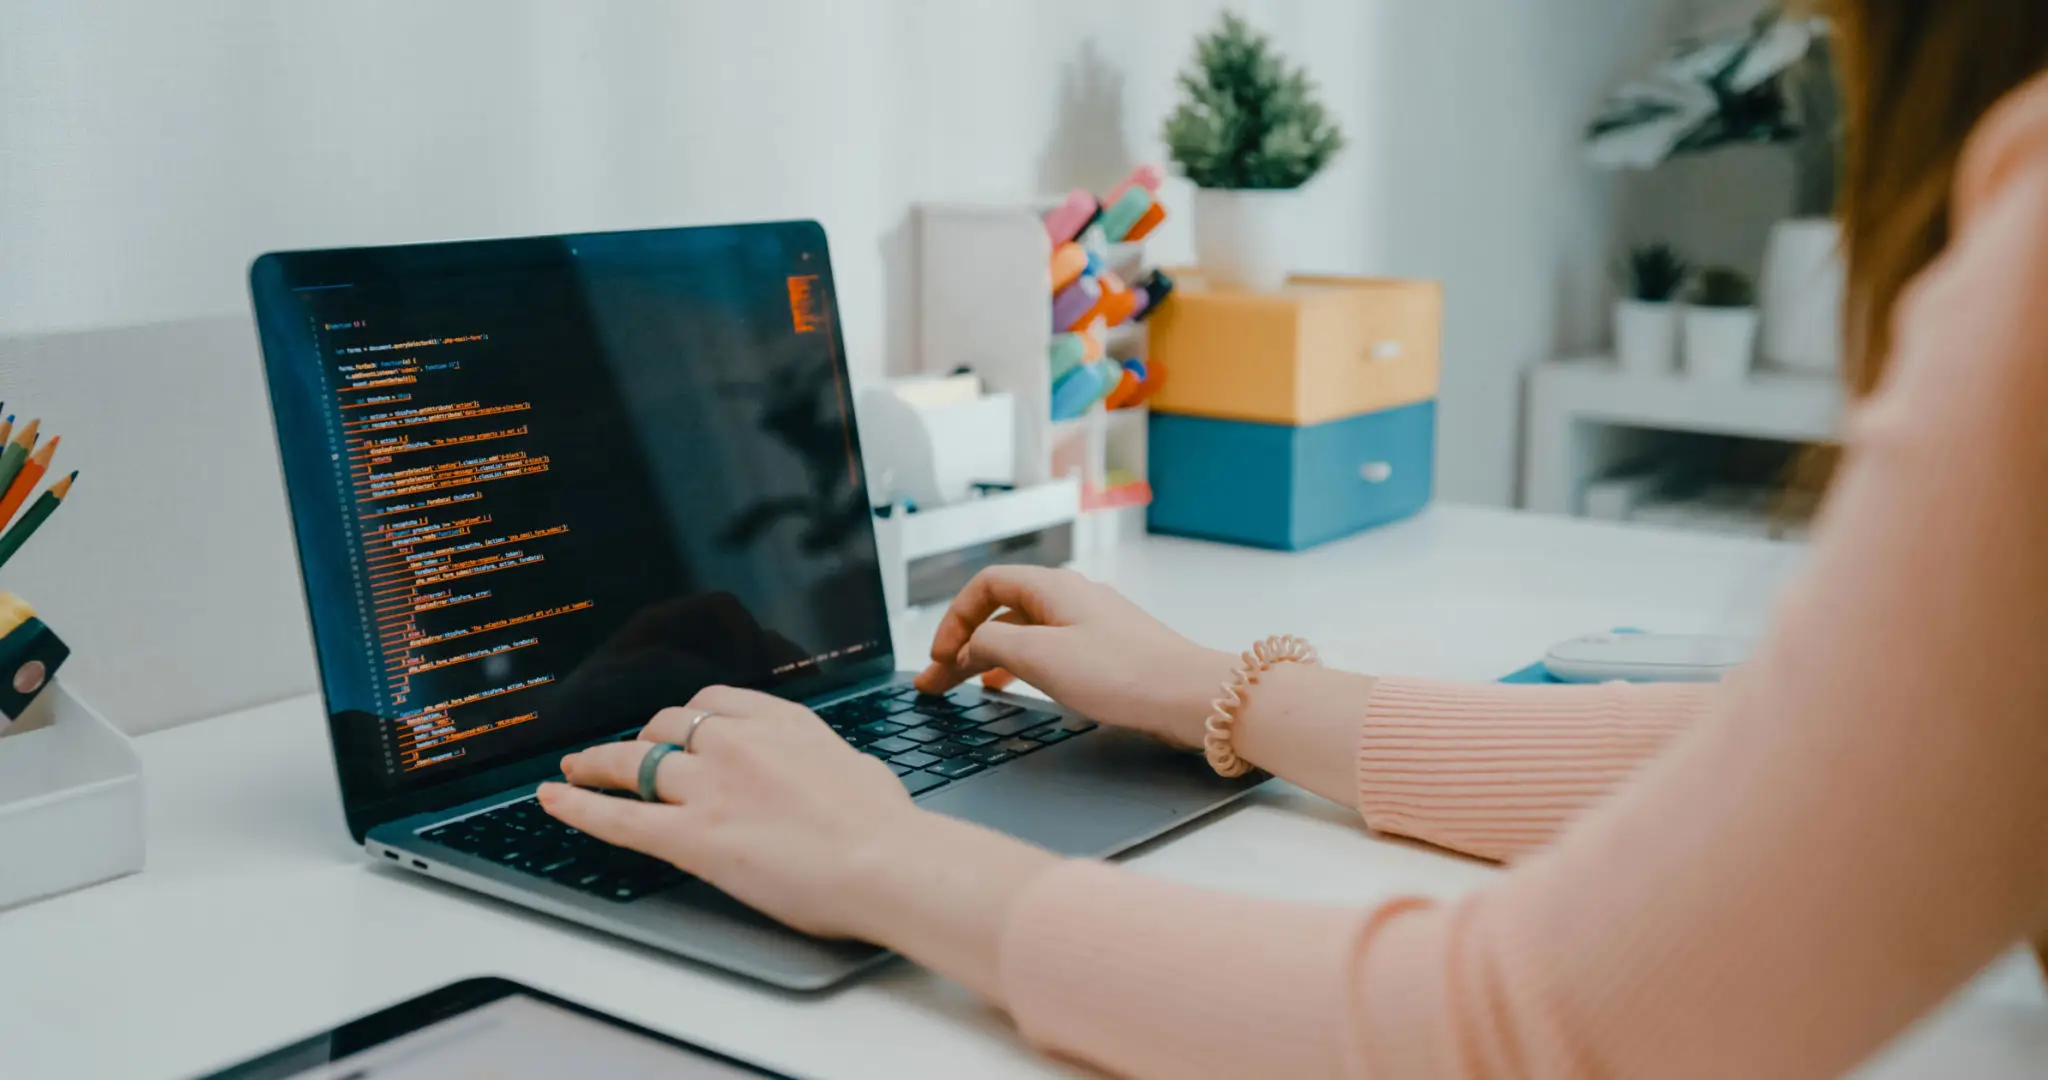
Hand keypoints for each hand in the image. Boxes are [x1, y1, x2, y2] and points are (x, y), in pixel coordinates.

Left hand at [540, 686, 1059, 998]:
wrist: (885, 861)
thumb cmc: (885, 826)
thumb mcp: (854, 766)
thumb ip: (821, 760)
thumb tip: (823, 770)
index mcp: (780, 720)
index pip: (714, 701)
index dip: (685, 716)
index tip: (676, 726)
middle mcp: (737, 742)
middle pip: (668, 724)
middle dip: (642, 737)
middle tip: (626, 753)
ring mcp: (709, 787)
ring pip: (634, 761)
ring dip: (598, 763)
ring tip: (575, 768)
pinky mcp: (693, 836)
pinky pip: (620, 816)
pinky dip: (578, 806)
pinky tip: (554, 798)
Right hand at [915, 566, 1234, 748]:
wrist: (1192, 697)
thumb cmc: (1125, 674)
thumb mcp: (1040, 658)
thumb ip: (991, 647)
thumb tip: (966, 650)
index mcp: (1054, 587)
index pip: (985, 586)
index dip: (953, 620)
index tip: (940, 658)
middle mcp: (1072, 597)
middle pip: (1002, 610)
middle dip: (964, 644)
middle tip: (938, 682)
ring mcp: (1092, 624)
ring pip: (1025, 633)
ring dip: (991, 657)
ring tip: (969, 686)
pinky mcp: (1108, 652)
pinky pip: (1051, 650)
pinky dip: (1023, 667)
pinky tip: (1019, 688)